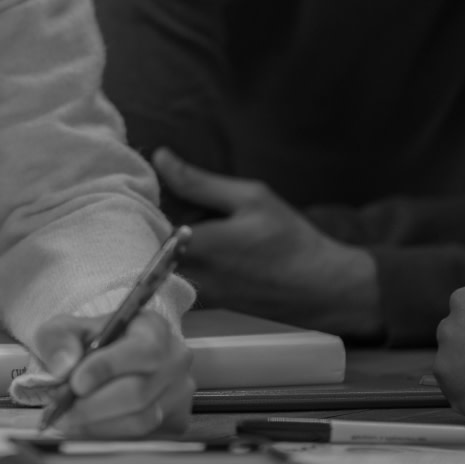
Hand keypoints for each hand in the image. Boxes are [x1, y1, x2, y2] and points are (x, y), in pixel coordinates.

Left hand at [32, 309, 192, 437]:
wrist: (109, 361)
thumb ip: (58, 339)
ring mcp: (179, 392)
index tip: (76, 383)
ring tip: (68, 420)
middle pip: (139, 391)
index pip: (141, 350)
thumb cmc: (90, 343)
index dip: (107, 368)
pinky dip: (109, 435)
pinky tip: (87, 426)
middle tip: (62, 411)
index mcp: (153, 328)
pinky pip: (143, 436)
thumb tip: (63, 366)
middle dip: (94, 406)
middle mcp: (175, 359)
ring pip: (141, 419)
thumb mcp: (66, 329)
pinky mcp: (177, 420)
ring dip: (98, 425)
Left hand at [154, 149, 380, 335]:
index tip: (147, 184)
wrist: (321, 288)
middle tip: (177, 201)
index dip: (143, 200)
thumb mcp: (249, 198)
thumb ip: (198, 181)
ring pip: (165, 260)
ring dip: (172, 240)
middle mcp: (188, 276)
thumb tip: (160, 158)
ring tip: (199, 221)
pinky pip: (181, 275)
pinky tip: (213, 244)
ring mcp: (196, 294)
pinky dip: (187, 257)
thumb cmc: (289, 240)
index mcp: (194, 247)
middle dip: (156, 219)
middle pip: (152, 242)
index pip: (144, 220)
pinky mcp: (207, 304)